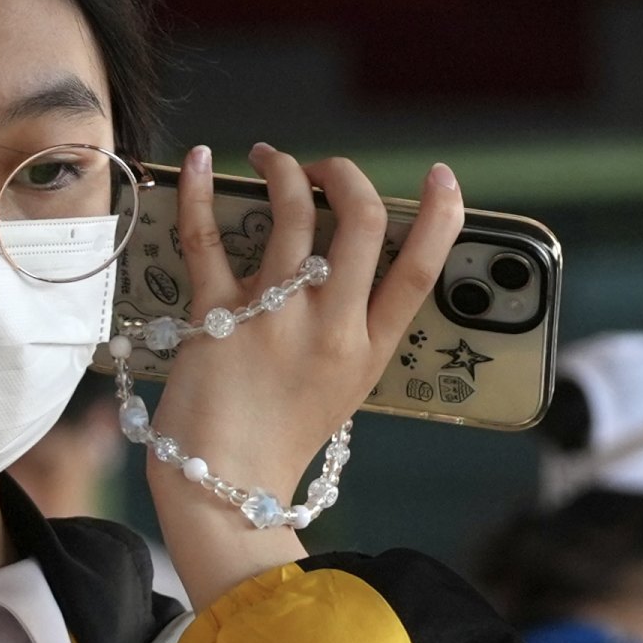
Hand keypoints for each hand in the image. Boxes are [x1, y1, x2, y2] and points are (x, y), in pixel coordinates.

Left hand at [152, 145, 464, 599]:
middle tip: (325, 167)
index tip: (443, 177)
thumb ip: (356, 328)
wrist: (219, 485)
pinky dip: (200, 189)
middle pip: (360, 222)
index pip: (419, 272)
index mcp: (367, 349)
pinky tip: (199, 161)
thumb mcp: (344, 388)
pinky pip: (206, 236)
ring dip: (284, 168)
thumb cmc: (280, 438)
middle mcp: (328, 328)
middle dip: (346, 173)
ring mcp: (272, 318)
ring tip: (270, 158)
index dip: (440, 217)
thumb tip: (353, 259)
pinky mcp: (212, 315)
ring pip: (291, 211)